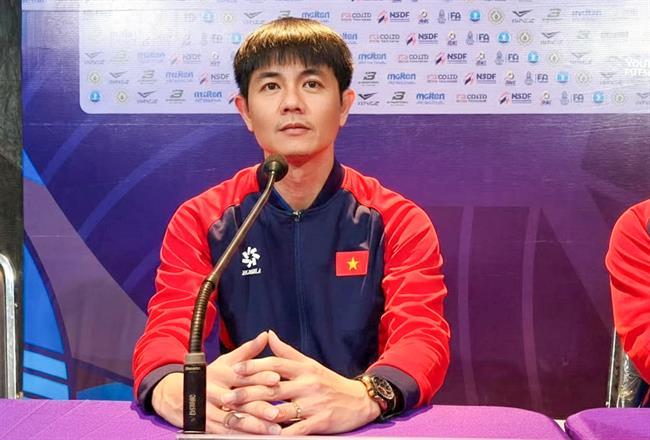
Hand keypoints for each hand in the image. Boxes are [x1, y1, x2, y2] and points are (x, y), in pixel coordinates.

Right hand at [151, 331, 282, 434]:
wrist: (178, 394)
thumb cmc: (212, 375)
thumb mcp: (227, 361)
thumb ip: (248, 350)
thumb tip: (266, 335)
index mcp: (220, 374)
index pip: (242, 375)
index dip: (259, 376)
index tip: (277, 378)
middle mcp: (213, 392)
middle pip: (238, 400)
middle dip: (259, 407)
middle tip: (277, 413)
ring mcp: (209, 411)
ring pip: (233, 420)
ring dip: (253, 426)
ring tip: (273, 430)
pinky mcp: (207, 426)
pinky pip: (226, 432)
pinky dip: (242, 435)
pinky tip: (258, 438)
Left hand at [223, 330, 380, 434]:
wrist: (359, 400)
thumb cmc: (329, 381)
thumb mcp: (310, 364)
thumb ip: (287, 352)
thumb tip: (268, 334)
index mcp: (303, 369)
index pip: (274, 364)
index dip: (253, 366)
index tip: (234, 370)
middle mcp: (307, 384)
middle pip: (273, 387)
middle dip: (247, 393)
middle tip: (226, 397)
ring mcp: (314, 403)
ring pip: (281, 410)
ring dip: (258, 415)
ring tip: (238, 419)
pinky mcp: (320, 421)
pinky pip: (297, 429)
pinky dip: (281, 434)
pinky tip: (266, 435)